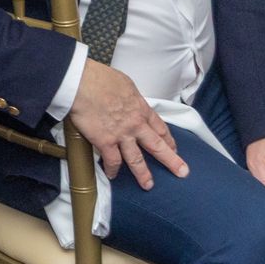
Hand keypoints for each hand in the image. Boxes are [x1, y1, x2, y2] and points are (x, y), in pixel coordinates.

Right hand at [65, 59, 188, 189]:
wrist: (82, 83)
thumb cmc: (99, 78)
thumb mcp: (124, 83)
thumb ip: (130, 95)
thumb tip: (127, 99)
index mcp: (141, 108)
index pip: (159, 127)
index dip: (168, 139)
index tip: (173, 147)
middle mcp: (135, 124)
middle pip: (157, 146)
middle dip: (171, 160)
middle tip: (182, 172)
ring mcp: (121, 135)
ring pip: (136, 159)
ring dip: (143, 173)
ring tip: (148, 185)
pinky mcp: (105, 141)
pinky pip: (112, 160)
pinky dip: (112, 170)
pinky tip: (112, 175)